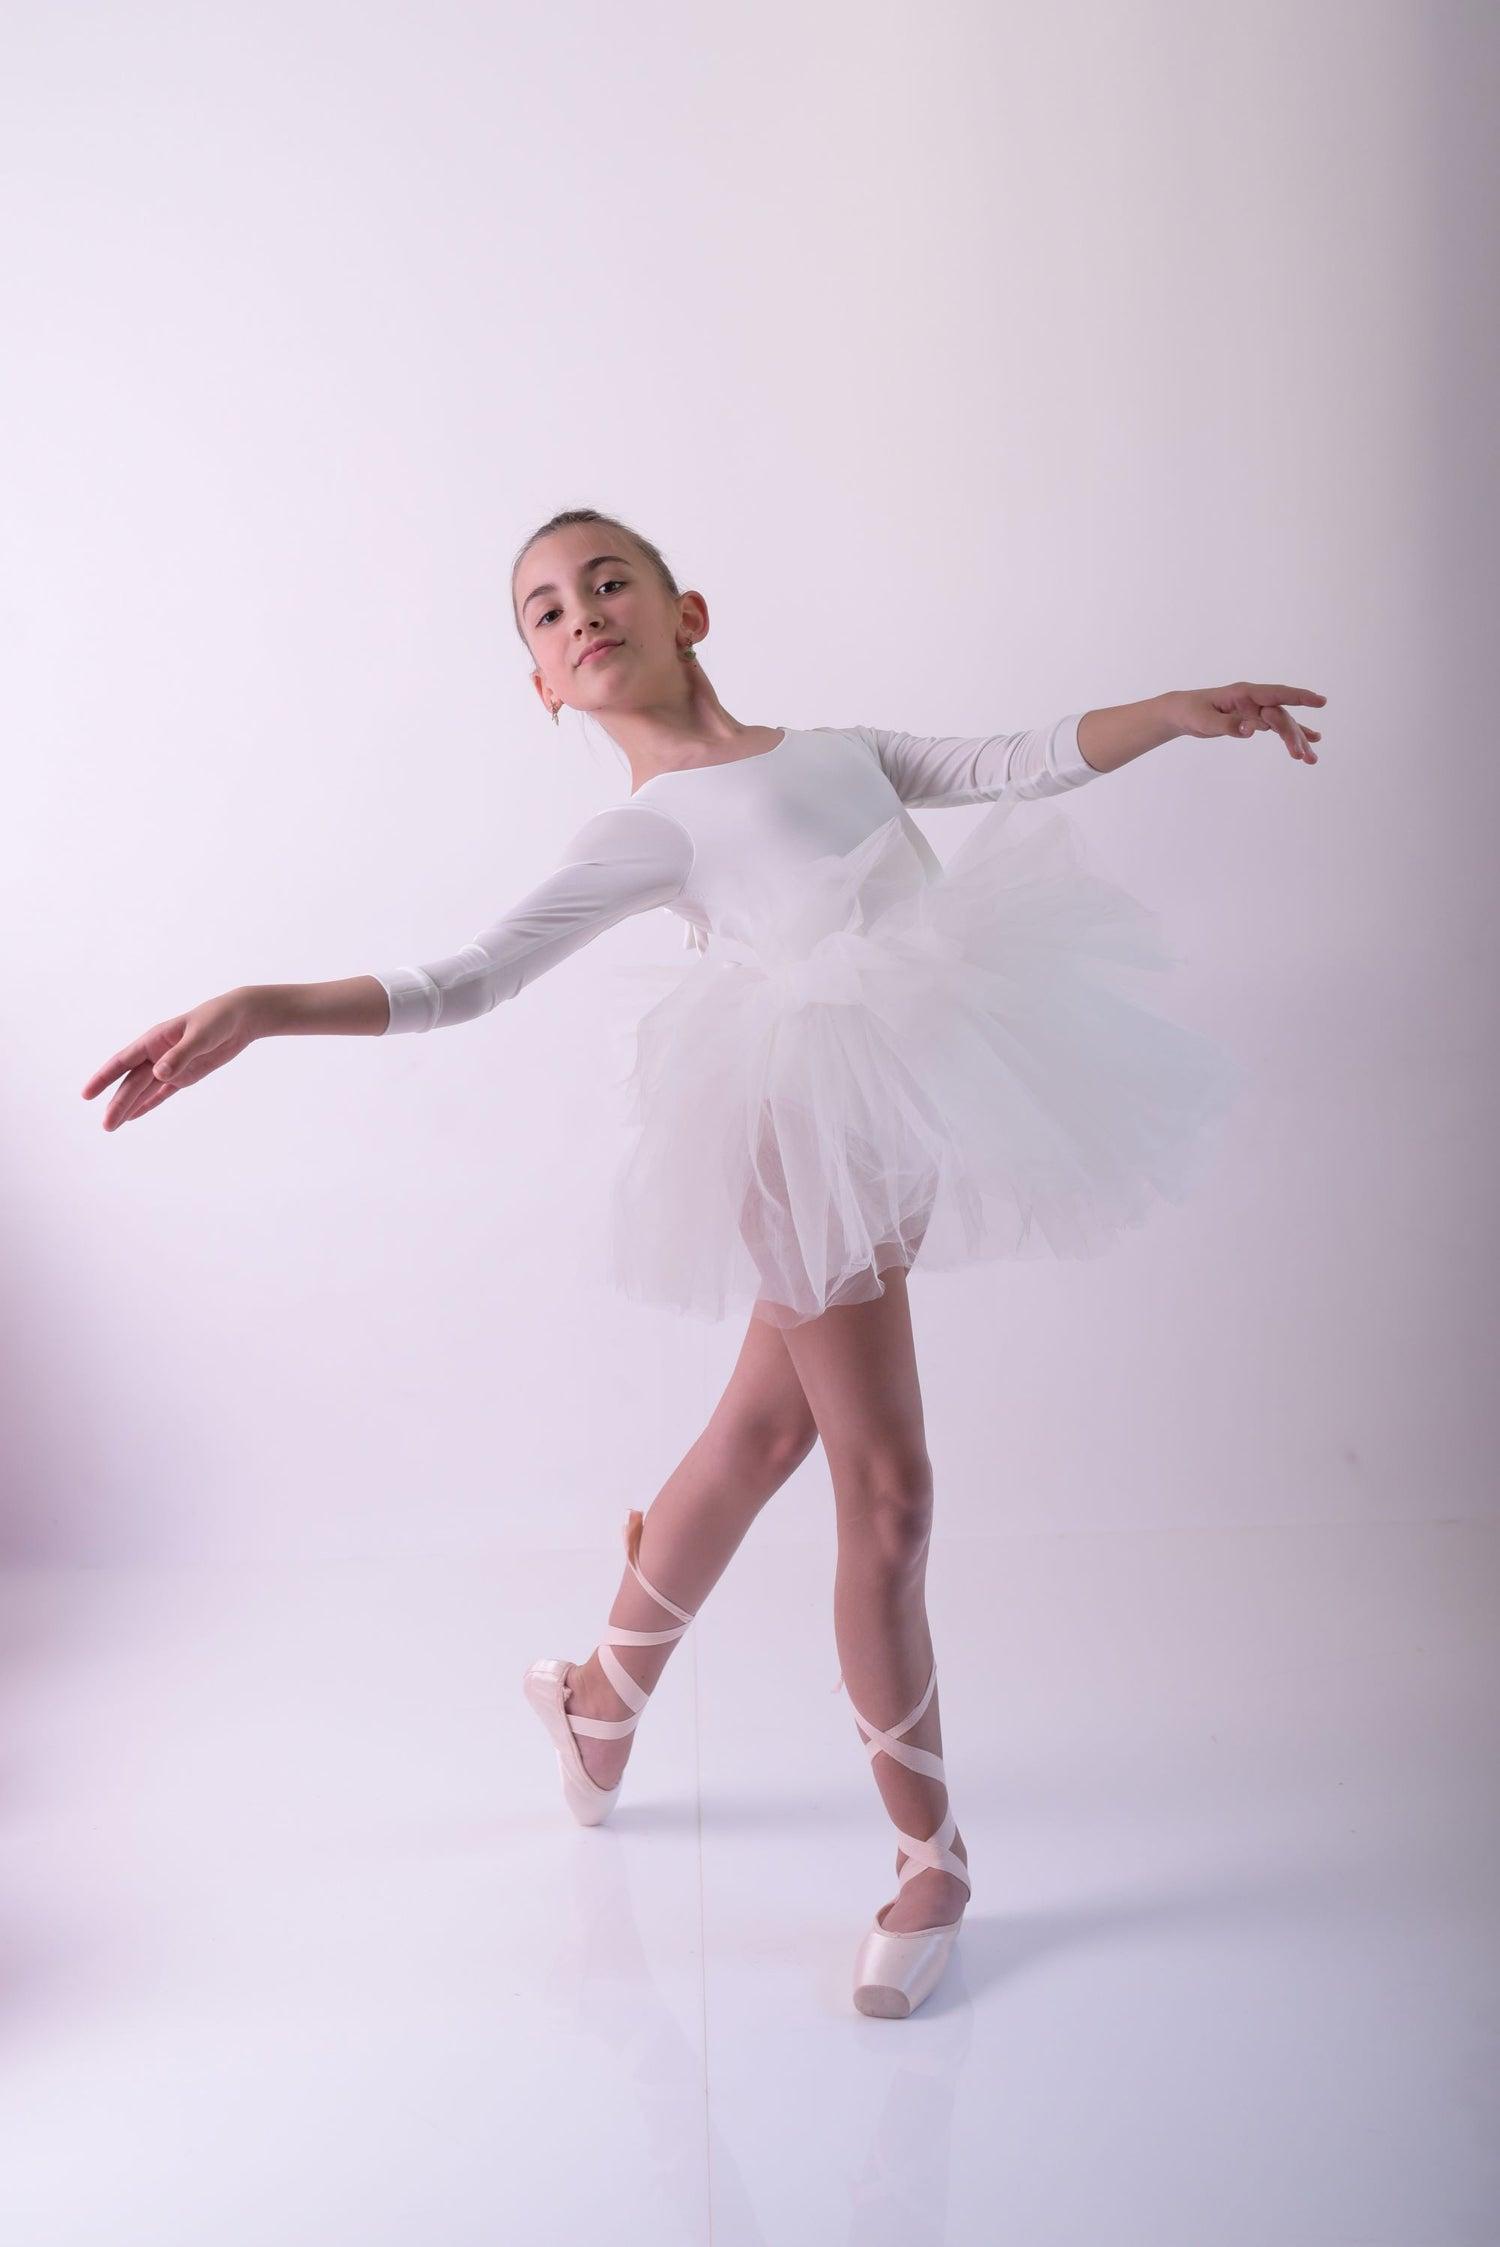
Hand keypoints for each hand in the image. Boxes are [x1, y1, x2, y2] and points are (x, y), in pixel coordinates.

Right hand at [81, 986, 267, 1131]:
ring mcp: (169, 1066)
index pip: (123, 1062)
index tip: (86, 1094)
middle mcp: (157, 1054)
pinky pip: (162, 1093)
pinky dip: (148, 1104)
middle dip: (118, 1103)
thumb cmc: (217, 1020)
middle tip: (106, 1126)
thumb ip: (181, 1055)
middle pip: (132, 1083)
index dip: (103, 1078)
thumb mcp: (200, 1035)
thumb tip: (159, 1074)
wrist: (240, 1018)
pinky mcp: (184, 1075)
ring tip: (112, 1126)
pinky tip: (134, 1116)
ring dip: (128, 1107)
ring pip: (143, 1090)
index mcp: (154, 1040)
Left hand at [1167, 683, 1324, 764]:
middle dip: (1294, 735)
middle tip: (1302, 756)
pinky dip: (1292, 734)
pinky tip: (1311, 741)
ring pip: (1282, 724)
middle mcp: (1254, 700)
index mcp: (1244, 694)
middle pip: (1281, 716)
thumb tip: (1251, 730)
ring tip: (1311, 759)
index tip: (1320, 701)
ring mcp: (1256, 709)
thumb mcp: (1204, 720)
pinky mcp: (1254, 719)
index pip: (1276, 694)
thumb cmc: (1191, 712)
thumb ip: (1227, 724)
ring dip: (1297, 740)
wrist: (1182, 712)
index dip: (1299, 697)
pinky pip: (1277, 727)